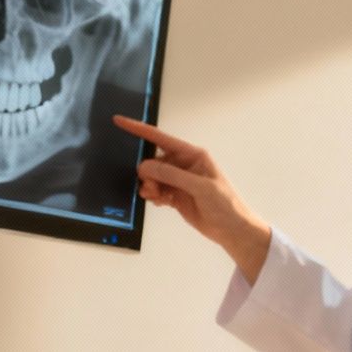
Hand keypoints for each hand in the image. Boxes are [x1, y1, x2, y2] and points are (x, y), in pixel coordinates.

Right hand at [113, 115, 271, 281]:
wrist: (232, 230)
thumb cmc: (225, 204)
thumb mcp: (200, 187)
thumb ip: (172, 175)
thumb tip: (145, 166)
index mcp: (193, 155)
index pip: (161, 138)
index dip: (139, 130)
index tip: (119, 121)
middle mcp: (184, 165)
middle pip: (153, 161)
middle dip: (147, 173)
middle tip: (152, 187)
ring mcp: (179, 181)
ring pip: (152, 178)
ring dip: (149, 186)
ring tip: (156, 197)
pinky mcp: (175, 196)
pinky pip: (156, 191)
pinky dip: (153, 196)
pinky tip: (160, 202)